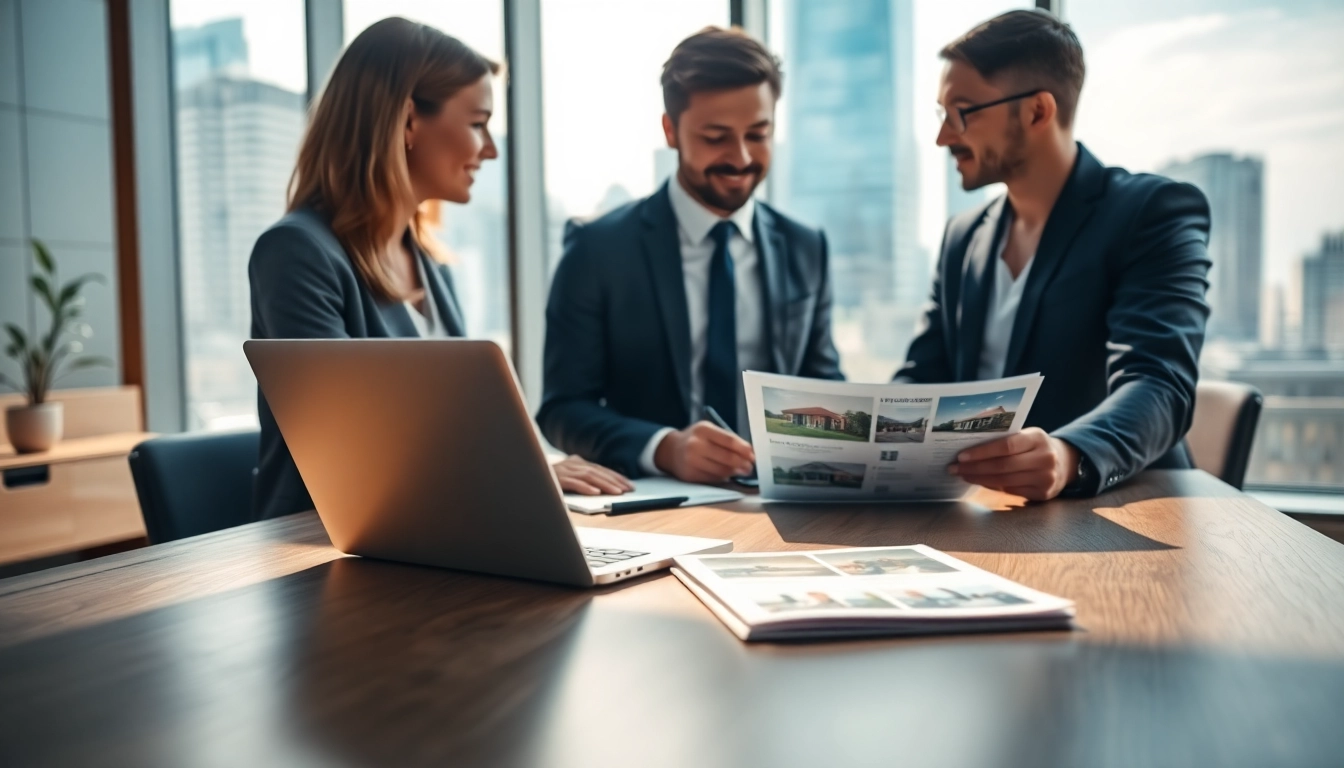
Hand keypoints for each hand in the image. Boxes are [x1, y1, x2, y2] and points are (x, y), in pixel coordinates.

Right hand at [553, 456, 633, 495]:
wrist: (526, 478)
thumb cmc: (549, 482)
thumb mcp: (568, 478)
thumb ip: (582, 480)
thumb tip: (603, 490)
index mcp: (575, 462)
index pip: (600, 468)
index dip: (615, 476)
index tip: (629, 485)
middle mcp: (570, 463)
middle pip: (597, 471)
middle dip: (614, 481)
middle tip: (627, 489)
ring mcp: (563, 470)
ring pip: (588, 476)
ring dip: (604, 484)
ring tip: (616, 492)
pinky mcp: (555, 479)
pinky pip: (573, 483)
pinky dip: (585, 487)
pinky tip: (595, 493)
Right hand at [654, 421, 755, 483]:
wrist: (671, 450)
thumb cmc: (696, 439)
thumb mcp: (709, 431)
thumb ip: (727, 440)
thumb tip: (749, 453)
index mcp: (703, 429)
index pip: (729, 440)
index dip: (744, 450)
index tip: (753, 455)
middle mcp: (695, 445)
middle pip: (726, 457)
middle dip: (742, 464)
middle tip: (750, 467)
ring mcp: (691, 461)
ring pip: (721, 471)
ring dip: (734, 472)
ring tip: (740, 471)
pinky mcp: (689, 475)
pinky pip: (713, 479)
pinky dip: (723, 478)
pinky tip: (726, 475)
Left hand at [948, 428, 1078, 501]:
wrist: (1065, 463)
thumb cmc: (1035, 447)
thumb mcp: (1027, 437)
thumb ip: (1005, 441)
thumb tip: (970, 450)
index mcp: (1038, 438)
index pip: (1006, 445)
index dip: (982, 452)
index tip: (961, 456)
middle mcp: (1045, 458)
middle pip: (1003, 466)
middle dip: (975, 468)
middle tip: (954, 468)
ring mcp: (1046, 478)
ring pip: (1005, 481)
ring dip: (979, 479)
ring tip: (963, 475)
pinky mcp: (1043, 494)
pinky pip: (1010, 491)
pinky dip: (992, 486)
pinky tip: (980, 481)